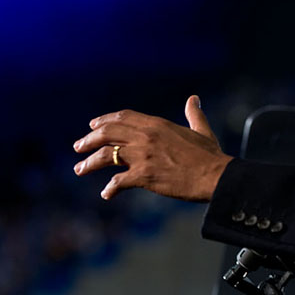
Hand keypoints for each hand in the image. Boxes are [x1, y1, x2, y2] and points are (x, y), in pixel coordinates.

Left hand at [73, 95, 231, 201]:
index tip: (93, 126)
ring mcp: (143, 156)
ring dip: (90, 162)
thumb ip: (194, 114)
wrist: (215, 175)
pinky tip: (106, 195)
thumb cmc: (210, 156)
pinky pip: (118, 181)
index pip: (123, 117)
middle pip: (108, 133)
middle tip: (78, 147)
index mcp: (156, 124)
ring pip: (106, 155)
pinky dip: (110, 188)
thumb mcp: (201, 130)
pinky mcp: (144, 176)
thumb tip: (194, 99)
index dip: (105, 120)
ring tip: (80, 169)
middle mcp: (145, 136)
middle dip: (89, 139)